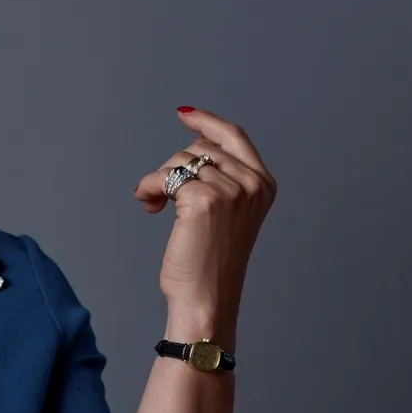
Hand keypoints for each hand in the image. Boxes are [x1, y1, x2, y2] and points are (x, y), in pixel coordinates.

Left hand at [133, 107, 277, 326]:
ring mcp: (231, 190)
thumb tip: (192, 148)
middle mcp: (252, 183)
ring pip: (178, 161)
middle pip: (199, 149)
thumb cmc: (211, 262)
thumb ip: (220, 179)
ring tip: (155, 204)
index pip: (234, 136)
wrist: (206, 298)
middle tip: (161, 195)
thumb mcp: (227, 213)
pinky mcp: (204, 199)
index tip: (184, 114)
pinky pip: (163, 177)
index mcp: (263, 185)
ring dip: (158, 181)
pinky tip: (149, 206)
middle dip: (173, 168)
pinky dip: (148, 188)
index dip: (207, 122)